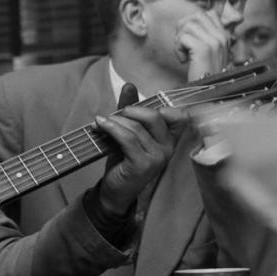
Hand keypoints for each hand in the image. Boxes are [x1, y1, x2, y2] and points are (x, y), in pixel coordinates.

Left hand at [94, 83, 178, 216]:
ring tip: (100, 121)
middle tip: (115, 113)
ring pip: (136, 128)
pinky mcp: (142, 164)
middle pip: (154, 117)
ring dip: (114, 121)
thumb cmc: (123, 161)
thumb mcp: (128, 133)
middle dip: (131, 111)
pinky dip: (111, 128)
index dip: (157, 106)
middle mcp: (168, 148)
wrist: (115, 190)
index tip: (131, 107)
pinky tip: (99, 125)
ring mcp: (157, 157)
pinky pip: (127, 139)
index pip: (176, 116)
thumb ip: (129, 111)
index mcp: (169, 139)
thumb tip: (129, 85)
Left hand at [174, 10, 233, 80]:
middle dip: (183, 28)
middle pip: (196, 16)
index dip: (192, 22)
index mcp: (224, 35)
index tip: (188, 38)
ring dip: (179, 40)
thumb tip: (188, 23)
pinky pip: (183, 38)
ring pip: (188, 25)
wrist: (210, 93)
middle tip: (182, 45)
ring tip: (184, 54)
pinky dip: (178, 49)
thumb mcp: (209, 53)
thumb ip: (204, 37)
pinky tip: (183, 60)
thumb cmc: (205, 75)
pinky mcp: (203, 49)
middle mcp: (221, 36)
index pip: (208, 13)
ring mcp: (214, 41)